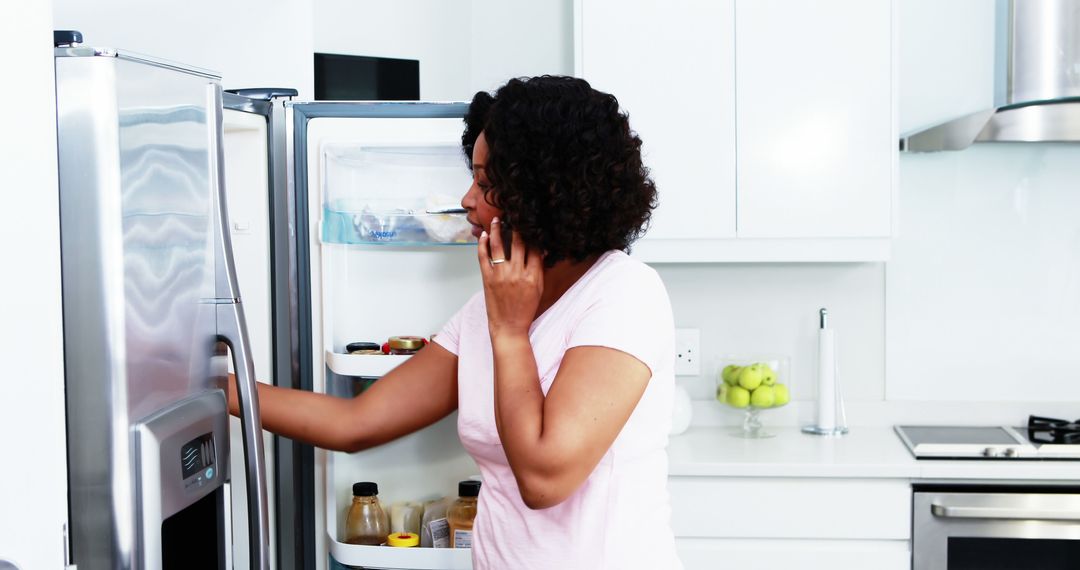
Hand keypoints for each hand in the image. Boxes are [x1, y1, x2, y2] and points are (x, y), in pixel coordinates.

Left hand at [478, 218, 543, 337]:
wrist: (509, 327)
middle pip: (518, 242)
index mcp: (533, 276)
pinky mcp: (487, 279)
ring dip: (497, 229)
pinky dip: (483, 244)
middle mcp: (517, 273)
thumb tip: (541, 251)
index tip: (530, 224)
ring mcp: (501, 275)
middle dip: (517, 226)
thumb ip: (539, 269)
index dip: (533, 234)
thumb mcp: (538, 289)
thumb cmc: (525, 309)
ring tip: (497, 220)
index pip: (535, 248)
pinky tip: (484, 236)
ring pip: (499, 246)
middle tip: (515, 215)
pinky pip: (483, 257)